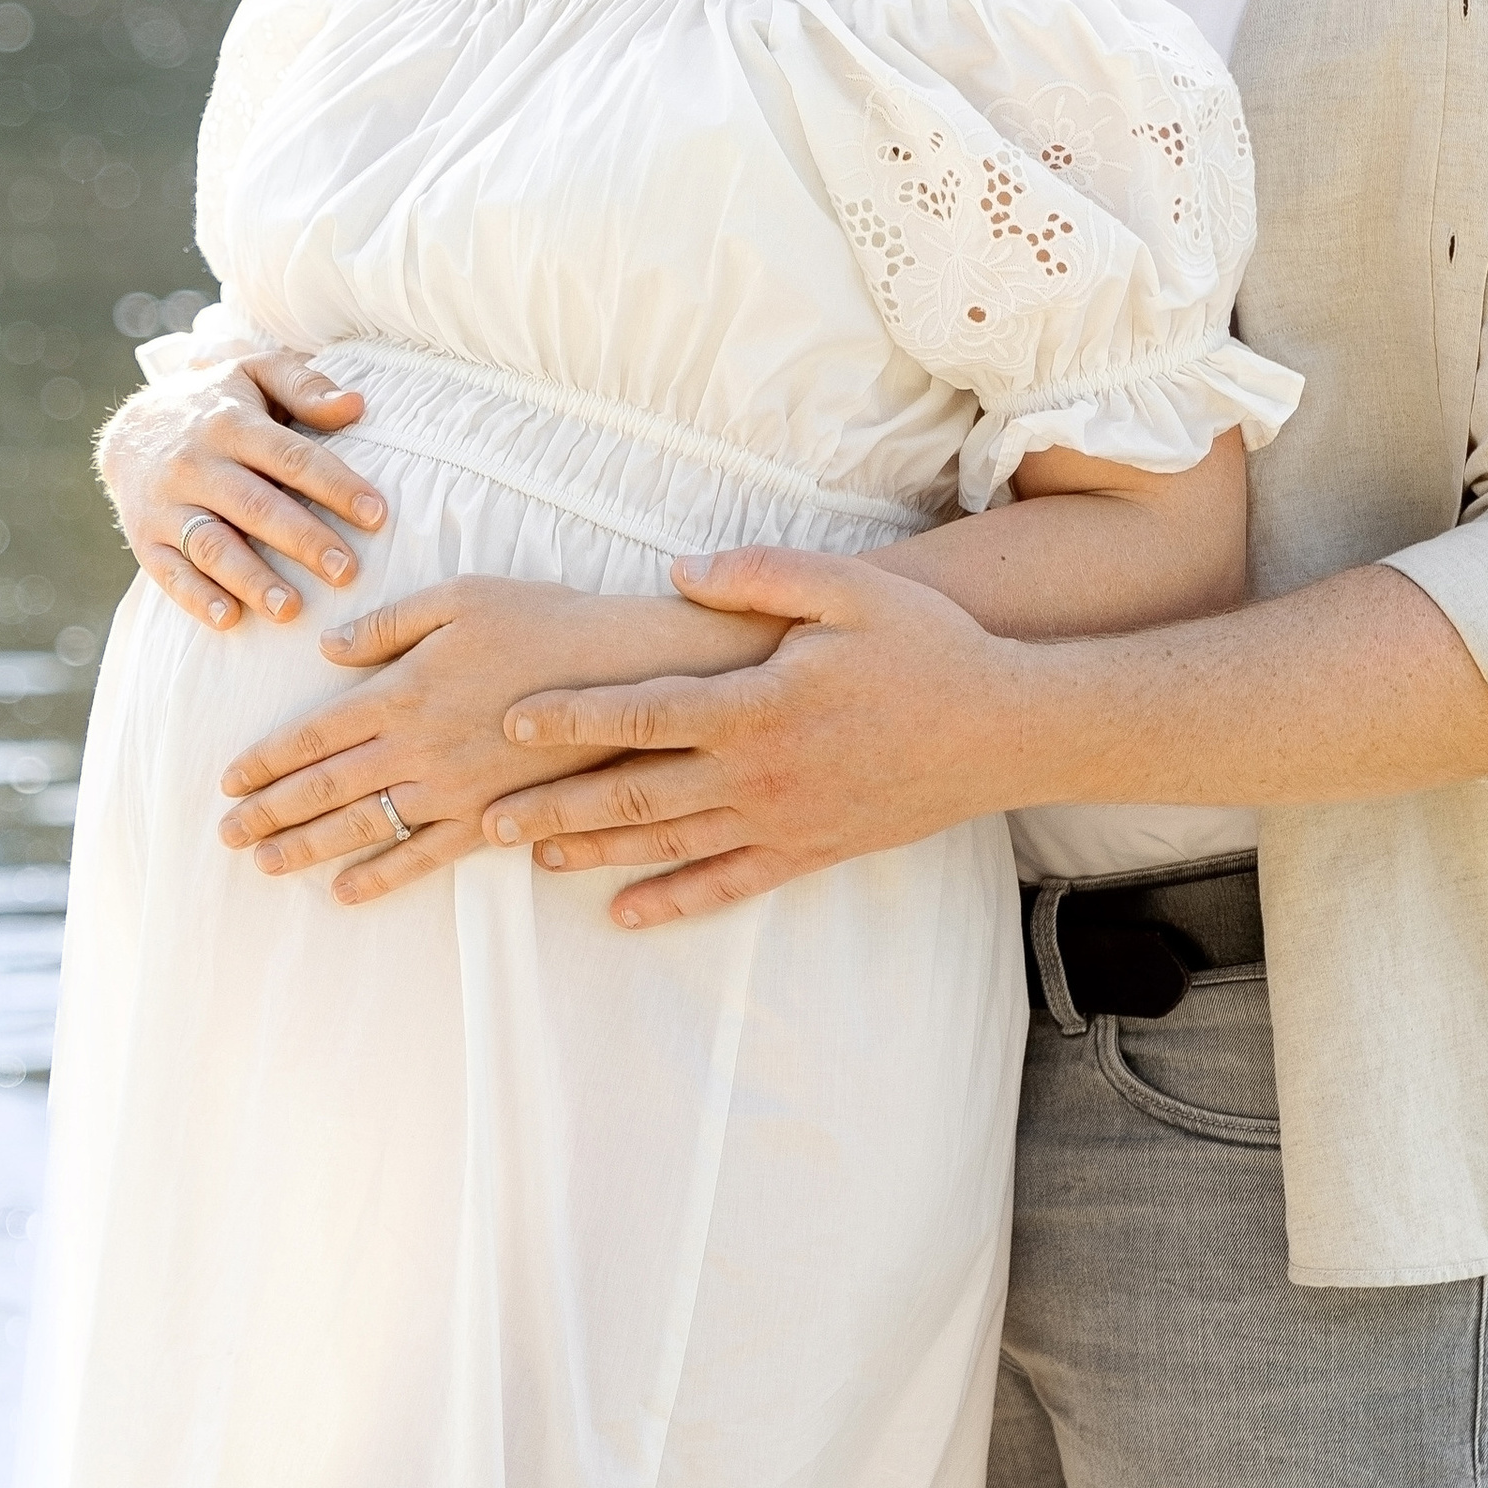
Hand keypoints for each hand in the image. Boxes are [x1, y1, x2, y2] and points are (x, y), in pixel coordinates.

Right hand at [96, 349, 385, 631]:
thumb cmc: (217, 404)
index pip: (291, 457)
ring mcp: (167, 504)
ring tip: (291, 608)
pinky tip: (230, 619)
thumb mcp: (256, 374)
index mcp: (232, 423)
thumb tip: (355, 405)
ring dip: (251, 579)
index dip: (335, 486)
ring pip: (211, 544)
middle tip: (346, 571)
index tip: (376, 515)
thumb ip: (305, 386)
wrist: (133, 429)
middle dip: (302, 540)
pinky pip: (169, 572)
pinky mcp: (145, 538)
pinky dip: (196, 598)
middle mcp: (196, 464)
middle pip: (255, 506)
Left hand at [217, 576, 639, 902]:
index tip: (228, 780)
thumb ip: (387, 624)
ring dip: (307, 848)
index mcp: (403, 690)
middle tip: (226, 835)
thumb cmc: (542, 620)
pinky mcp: (490, 816)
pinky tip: (347, 891)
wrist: (622, 673)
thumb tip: (327, 649)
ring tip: (265, 865)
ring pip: (362, 825)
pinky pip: (424, 855)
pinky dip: (382, 876)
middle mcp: (418, 747)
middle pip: (325, 786)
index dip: (267, 760)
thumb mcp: (459, 597)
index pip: (315, 733)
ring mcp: (453, 788)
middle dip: (270, 812)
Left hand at [486, 549, 1022, 923]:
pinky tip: (625, 915)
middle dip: (554, 804)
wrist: (1004, 729)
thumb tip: (679, 571)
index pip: (642, 714)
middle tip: (483, 817)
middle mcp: (758, 774)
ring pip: (667, 846)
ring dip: (594, 854)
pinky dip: (671, 903)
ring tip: (531, 858)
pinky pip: (726, 886)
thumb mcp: (847, 588)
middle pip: (634, 795)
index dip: (572, 718)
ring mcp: (782, 822)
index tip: (512, 721)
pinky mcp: (810, 852)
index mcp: (756, 705)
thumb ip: (758, 576)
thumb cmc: (926, 648)